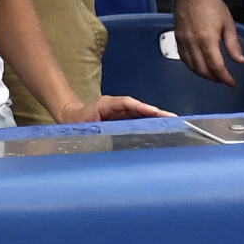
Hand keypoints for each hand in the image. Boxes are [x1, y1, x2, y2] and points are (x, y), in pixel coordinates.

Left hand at [52, 94, 169, 122]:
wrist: (70, 118)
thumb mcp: (82, 128)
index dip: (141, 107)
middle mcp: (115, 106)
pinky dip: (149, 122)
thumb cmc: (75, 123)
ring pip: (140, 113)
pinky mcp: (122, 117)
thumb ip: (92, 131)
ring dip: (155, 118)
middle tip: (172, 118)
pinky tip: (161, 128)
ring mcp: (120, 111)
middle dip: (155, 112)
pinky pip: (138, 118)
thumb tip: (103, 139)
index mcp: (106, 104)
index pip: (127, 104)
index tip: (155, 112)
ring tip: (172, 123)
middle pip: (138, 107)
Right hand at [174, 0, 243, 85]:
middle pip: (203, 70)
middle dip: (215, 78)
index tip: (231, 82)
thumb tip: (240, 60)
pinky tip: (199, 65)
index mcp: (207, 39)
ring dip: (203, 74)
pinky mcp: (177, 38)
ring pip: (192, 66)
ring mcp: (183, 41)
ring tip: (213, 74)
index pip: (216, 67)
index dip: (225, 78)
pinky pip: (183, 58)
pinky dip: (192, 66)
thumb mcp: (228, 24)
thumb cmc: (210, 3)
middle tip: (224, 79)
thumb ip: (233, 45)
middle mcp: (193, 42)